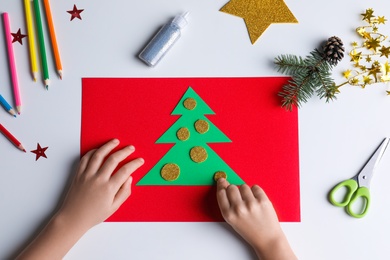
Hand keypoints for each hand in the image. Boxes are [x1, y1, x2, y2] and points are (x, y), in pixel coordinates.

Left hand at [17, 139, 143, 258]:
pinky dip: (93, 151)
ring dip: (108, 146)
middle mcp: (98, 179)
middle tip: (131, 148)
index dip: (134, 163)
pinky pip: (85, 158)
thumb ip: (124, 192)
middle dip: (124, 151)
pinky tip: (99, 149)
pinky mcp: (78, 174)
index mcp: (109, 188)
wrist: (73, 218)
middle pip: (113, 159)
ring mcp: (87, 175)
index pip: (125, 171)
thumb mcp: (114, 207)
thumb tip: (129, 178)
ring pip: (99, 155)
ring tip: (115, 141)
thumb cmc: (94, 215)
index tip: (140, 160)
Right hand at [216, 178, 295, 259]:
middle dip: (234, 190)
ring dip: (246, 191)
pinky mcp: (263, 201)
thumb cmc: (250, 231)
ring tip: (250, 202)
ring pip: (244, 186)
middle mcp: (239, 209)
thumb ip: (227, 204)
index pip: (221, 193)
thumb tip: (224, 185)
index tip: (222, 181)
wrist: (267, 239)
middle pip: (231, 187)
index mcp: (229, 215)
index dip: (221, 186)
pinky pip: (256, 187)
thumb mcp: (233, 220)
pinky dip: (256, 192)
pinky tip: (257, 201)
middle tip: (239, 196)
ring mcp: (251, 204)